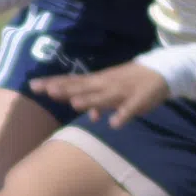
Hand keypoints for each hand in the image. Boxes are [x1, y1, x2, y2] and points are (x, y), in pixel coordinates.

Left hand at [33, 59, 169, 128]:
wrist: (162, 71)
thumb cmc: (132, 81)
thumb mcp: (112, 90)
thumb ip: (98, 102)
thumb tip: (88, 116)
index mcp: (98, 81)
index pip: (71, 81)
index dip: (53, 83)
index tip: (33, 85)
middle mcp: (106, 84)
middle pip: (82, 87)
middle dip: (65, 89)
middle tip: (46, 91)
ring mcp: (122, 91)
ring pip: (103, 97)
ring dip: (90, 100)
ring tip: (74, 104)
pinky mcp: (139, 100)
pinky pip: (130, 109)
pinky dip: (123, 115)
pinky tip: (115, 124)